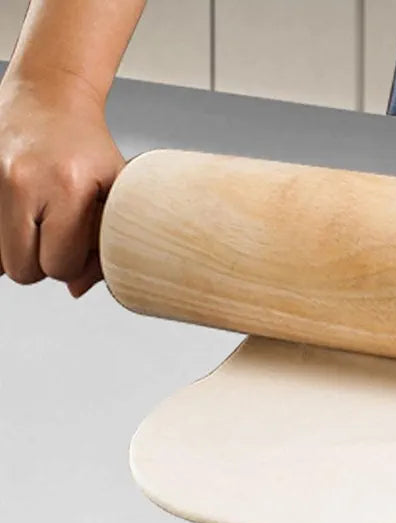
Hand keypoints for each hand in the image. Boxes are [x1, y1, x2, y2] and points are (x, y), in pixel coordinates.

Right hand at [0, 69, 123, 296]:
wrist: (49, 96)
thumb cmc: (87, 147)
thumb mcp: (115, 192)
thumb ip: (105, 244)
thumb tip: (75, 289)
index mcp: (67, 187)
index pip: (58, 265)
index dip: (70, 264)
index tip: (76, 244)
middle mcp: (22, 181)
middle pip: (22, 269)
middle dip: (41, 263)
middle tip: (53, 237)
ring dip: (17, 251)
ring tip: (36, 224)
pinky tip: (18, 218)